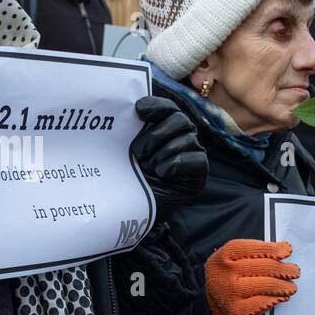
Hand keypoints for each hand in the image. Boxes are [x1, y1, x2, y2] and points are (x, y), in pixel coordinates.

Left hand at [131, 96, 208, 218]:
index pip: (167, 108)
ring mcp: (192, 155)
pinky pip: (197, 160)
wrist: (133, 208)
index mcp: (164, 127)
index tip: (138, 110)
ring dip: (163, 152)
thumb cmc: (127, 176)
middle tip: (138, 153)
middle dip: (156, 135)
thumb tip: (115, 110)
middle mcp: (181, 137)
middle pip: (180, 120)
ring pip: (188, 139)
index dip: (156, 106)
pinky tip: (162, 172)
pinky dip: (176, 164)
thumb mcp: (122, 150)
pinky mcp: (198, 174)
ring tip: (148, 166)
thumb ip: (123, 129)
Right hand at [205, 239, 299, 314]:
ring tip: (291, 286)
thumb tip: (284, 249)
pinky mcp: (237, 311)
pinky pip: (265, 302)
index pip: (252, 248)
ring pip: (267, 284)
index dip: (272, 248)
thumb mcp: (235, 261)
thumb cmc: (232, 279)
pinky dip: (277, 298)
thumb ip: (256, 253)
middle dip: (284, 269)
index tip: (287, 251)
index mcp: (223, 256)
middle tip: (294, 271)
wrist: (217, 308)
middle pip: (264, 266)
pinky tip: (282, 296)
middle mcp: (224, 273)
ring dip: (284, 285)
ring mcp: (229, 292)